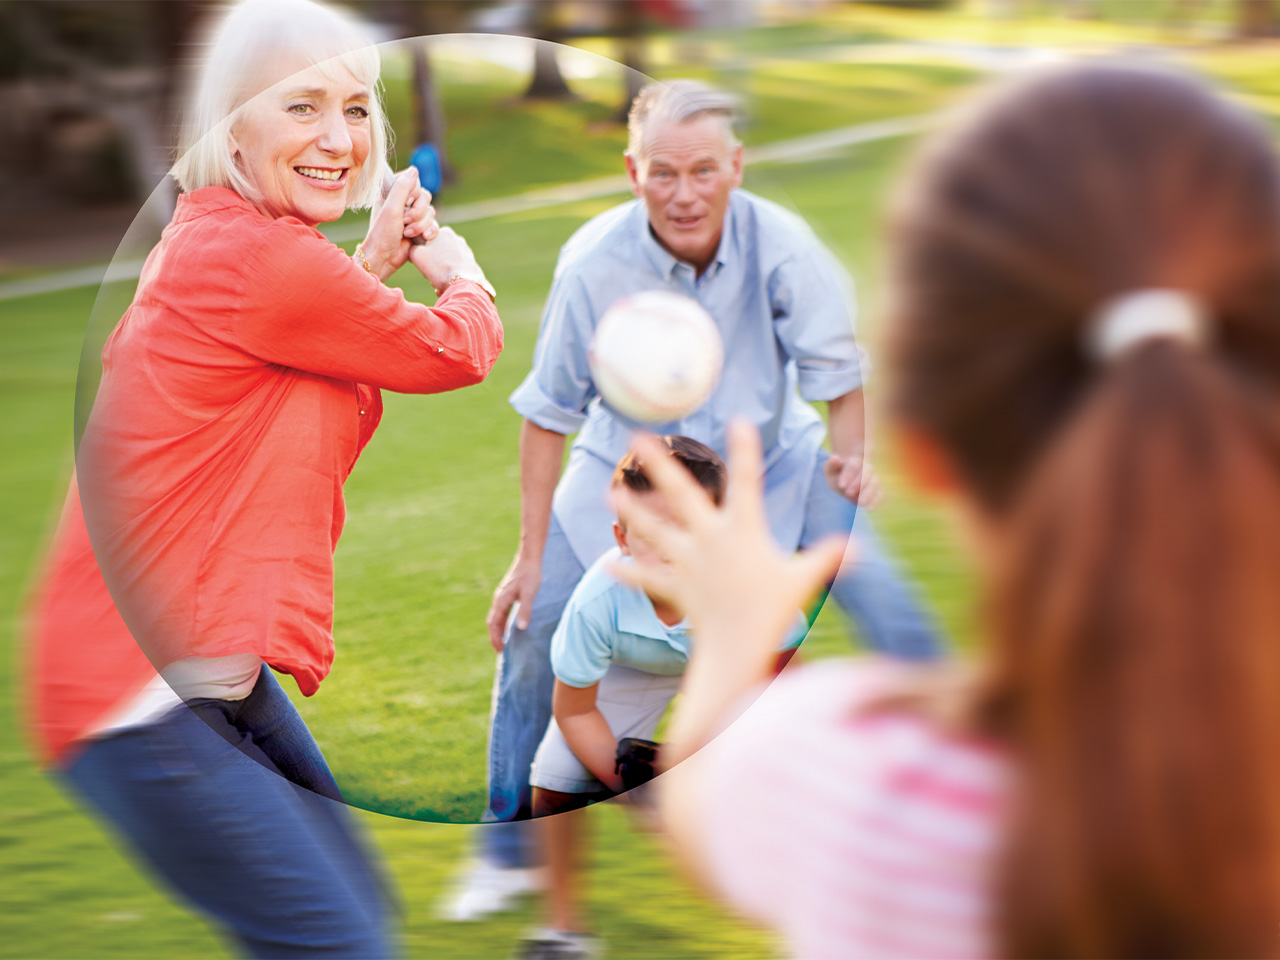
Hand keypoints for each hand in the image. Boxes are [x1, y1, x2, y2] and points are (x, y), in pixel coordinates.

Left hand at [360, 167, 436, 279]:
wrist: (385, 258)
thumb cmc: (382, 233)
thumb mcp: (391, 208)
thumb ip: (402, 187)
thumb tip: (414, 170)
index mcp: (394, 193)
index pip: (415, 183)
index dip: (413, 194)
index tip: (404, 203)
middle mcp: (404, 203)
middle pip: (426, 198)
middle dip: (417, 213)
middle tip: (404, 222)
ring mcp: (413, 217)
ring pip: (432, 212)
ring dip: (421, 225)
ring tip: (407, 233)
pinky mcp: (421, 229)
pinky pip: (435, 225)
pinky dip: (430, 232)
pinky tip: (422, 239)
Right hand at [408, 226, 488, 294]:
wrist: (463, 284)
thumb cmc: (438, 268)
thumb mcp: (416, 255)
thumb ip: (411, 248)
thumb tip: (413, 249)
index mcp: (445, 232)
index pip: (427, 242)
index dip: (422, 255)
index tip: (423, 264)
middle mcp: (458, 240)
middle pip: (437, 255)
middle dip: (433, 267)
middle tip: (431, 276)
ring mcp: (467, 253)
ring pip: (446, 265)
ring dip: (440, 276)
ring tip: (439, 285)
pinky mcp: (473, 266)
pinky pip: (456, 273)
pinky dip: (451, 280)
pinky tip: (448, 288)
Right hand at [487, 553, 541, 652]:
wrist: (528, 558)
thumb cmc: (530, 575)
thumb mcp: (529, 594)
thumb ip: (525, 610)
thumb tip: (521, 628)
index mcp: (501, 601)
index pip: (494, 624)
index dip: (496, 638)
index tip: (500, 650)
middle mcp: (498, 599)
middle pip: (492, 622)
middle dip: (494, 637)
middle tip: (500, 650)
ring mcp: (501, 596)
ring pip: (495, 617)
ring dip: (497, 630)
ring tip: (503, 641)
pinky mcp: (507, 593)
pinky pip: (501, 612)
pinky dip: (501, 622)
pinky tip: (508, 625)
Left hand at [611, 420, 847, 664]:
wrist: (739, 647)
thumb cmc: (774, 612)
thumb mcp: (803, 580)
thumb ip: (828, 558)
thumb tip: (859, 547)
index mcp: (743, 530)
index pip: (747, 481)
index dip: (745, 450)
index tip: (739, 421)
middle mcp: (710, 539)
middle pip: (681, 495)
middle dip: (659, 465)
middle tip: (638, 438)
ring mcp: (689, 562)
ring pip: (654, 530)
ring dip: (633, 510)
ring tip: (612, 491)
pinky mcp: (675, 586)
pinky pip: (648, 576)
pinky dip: (629, 571)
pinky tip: (610, 561)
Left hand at [823, 451, 882, 507]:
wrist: (846, 481)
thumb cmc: (837, 474)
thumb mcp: (830, 470)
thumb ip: (831, 465)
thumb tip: (835, 459)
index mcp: (854, 461)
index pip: (853, 466)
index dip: (848, 475)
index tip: (841, 486)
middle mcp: (867, 469)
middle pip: (867, 473)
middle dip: (859, 483)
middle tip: (848, 493)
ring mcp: (873, 479)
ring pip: (875, 483)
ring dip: (868, 493)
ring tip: (860, 503)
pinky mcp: (877, 490)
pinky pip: (880, 494)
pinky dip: (876, 501)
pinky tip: (869, 508)